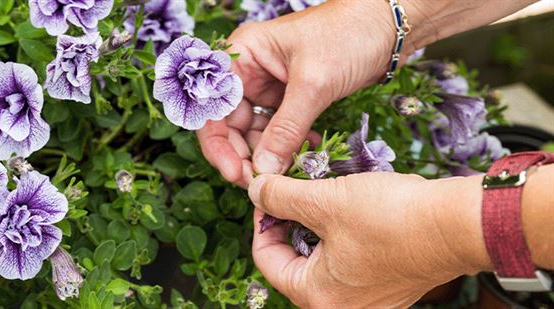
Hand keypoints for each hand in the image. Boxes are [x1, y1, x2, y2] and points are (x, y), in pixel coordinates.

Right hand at [198, 0, 404, 185]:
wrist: (389, 25)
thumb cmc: (349, 34)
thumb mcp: (314, 84)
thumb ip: (286, 129)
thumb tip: (264, 170)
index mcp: (242, 55)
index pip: (215, 107)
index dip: (219, 144)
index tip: (235, 174)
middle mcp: (249, 72)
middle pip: (231, 125)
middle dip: (245, 155)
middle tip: (261, 184)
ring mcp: (269, 86)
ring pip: (256, 133)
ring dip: (269, 156)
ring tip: (289, 173)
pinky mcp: (290, 99)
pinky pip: (280, 132)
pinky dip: (290, 148)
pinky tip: (308, 156)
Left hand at [247, 173, 491, 306]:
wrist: (459, 224)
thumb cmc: (392, 217)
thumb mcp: (325, 201)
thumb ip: (280, 197)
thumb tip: (255, 190)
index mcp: (316, 297)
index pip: (266, 258)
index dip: (262, 220)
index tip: (268, 192)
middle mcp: (339, 307)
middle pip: (293, 260)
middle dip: (290, 221)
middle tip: (293, 188)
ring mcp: (366, 300)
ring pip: (321, 257)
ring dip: (316, 223)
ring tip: (321, 192)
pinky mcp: (386, 286)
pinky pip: (348, 260)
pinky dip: (341, 233)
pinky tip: (348, 206)